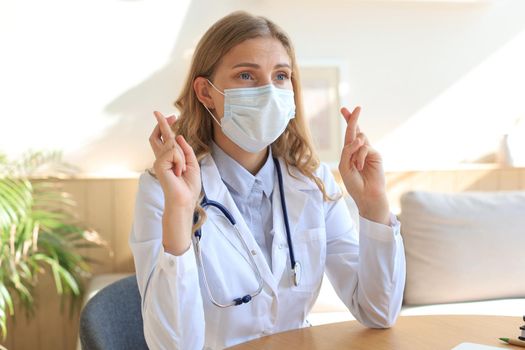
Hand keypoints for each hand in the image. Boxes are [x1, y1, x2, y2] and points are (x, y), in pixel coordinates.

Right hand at [149, 111, 200, 209]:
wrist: (185, 200)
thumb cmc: (188, 185)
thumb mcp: (192, 163)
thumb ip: (185, 150)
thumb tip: (177, 136)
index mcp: (168, 159)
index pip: (163, 140)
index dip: (166, 126)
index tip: (172, 117)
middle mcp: (160, 159)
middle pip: (157, 136)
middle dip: (162, 124)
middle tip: (168, 115)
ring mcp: (158, 161)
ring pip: (171, 145)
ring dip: (181, 155)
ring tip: (182, 170)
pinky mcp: (159, 164)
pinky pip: (173, 152)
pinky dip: (180, 161)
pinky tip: (179, 172)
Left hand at [338, 106, 389, 224]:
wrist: (367, 195)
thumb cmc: (354, 183)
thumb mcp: (344, 166)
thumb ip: (347, 151)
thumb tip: (359, 137)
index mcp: (350, 152)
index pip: (349, 134)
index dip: (347, 121)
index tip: (344, 109)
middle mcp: (360, 150)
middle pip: (356, 130)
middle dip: (353, 119)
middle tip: (355, 108)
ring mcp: (369, 151)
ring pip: (360, 139)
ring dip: (354, 151)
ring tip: (355, 165)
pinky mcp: (376, 155)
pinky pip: (364, 148)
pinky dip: (359, 156)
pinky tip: (360, 166)